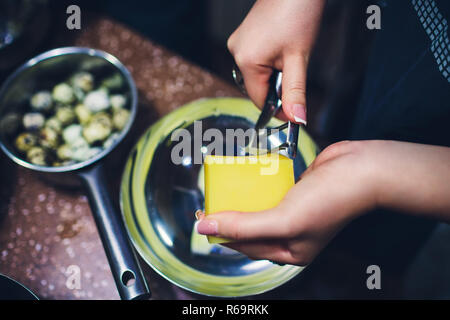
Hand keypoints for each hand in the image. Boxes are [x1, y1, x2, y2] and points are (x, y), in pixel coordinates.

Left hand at [197, 140, 449, 264]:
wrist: (361, 169)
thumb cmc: (330, 201)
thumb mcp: (284, 220)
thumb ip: (244, 226)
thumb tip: (207, 228)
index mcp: (290, 252)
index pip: (244, 246)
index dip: (220, 233)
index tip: (200, 218)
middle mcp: (291, 236)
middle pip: (248, 229)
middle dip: (228, 217)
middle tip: (207, 202)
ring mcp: (293, 213)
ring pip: (257, 210)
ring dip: (241, 201)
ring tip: (222, 190)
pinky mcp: (296, 193)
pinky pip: (268, 193)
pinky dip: (256, 187)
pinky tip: (245, 179)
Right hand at [227, 0, 324, 123]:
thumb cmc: (297, 12)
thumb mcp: (299, 58)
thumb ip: (296, 91)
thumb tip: (297, 118)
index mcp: (246, 61)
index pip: (260, 100)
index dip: (279, 109)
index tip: (295, 111)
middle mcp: (236, 53)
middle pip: (257, 88)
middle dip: (277, 89)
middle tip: (296, 72)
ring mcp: (238, 44)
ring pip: (258, 75)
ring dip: (274, 75)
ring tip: (290, 56)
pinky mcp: (244, 38)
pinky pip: (256, 61)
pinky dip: (270, 63)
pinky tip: (282, 49)